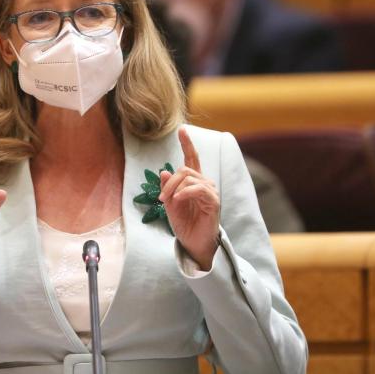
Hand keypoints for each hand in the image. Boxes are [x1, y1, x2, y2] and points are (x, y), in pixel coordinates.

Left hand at [159, 128, 219, 269]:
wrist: (193, 243)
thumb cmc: (184, 224)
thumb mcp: (170, 204)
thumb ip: (167, 188)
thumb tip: (164, 171)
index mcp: (193, 182)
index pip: (192, 159)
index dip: (187, 144)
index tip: (182, 130)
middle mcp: (204, 183)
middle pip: (184, 170)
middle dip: (169, 182)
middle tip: (161, 198)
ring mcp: (210, 191)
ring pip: (189, 178)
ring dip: (174, 189)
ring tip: (168, 202)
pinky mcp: (213, 201)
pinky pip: (198, 189)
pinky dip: (185, 192)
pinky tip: (178, 200)